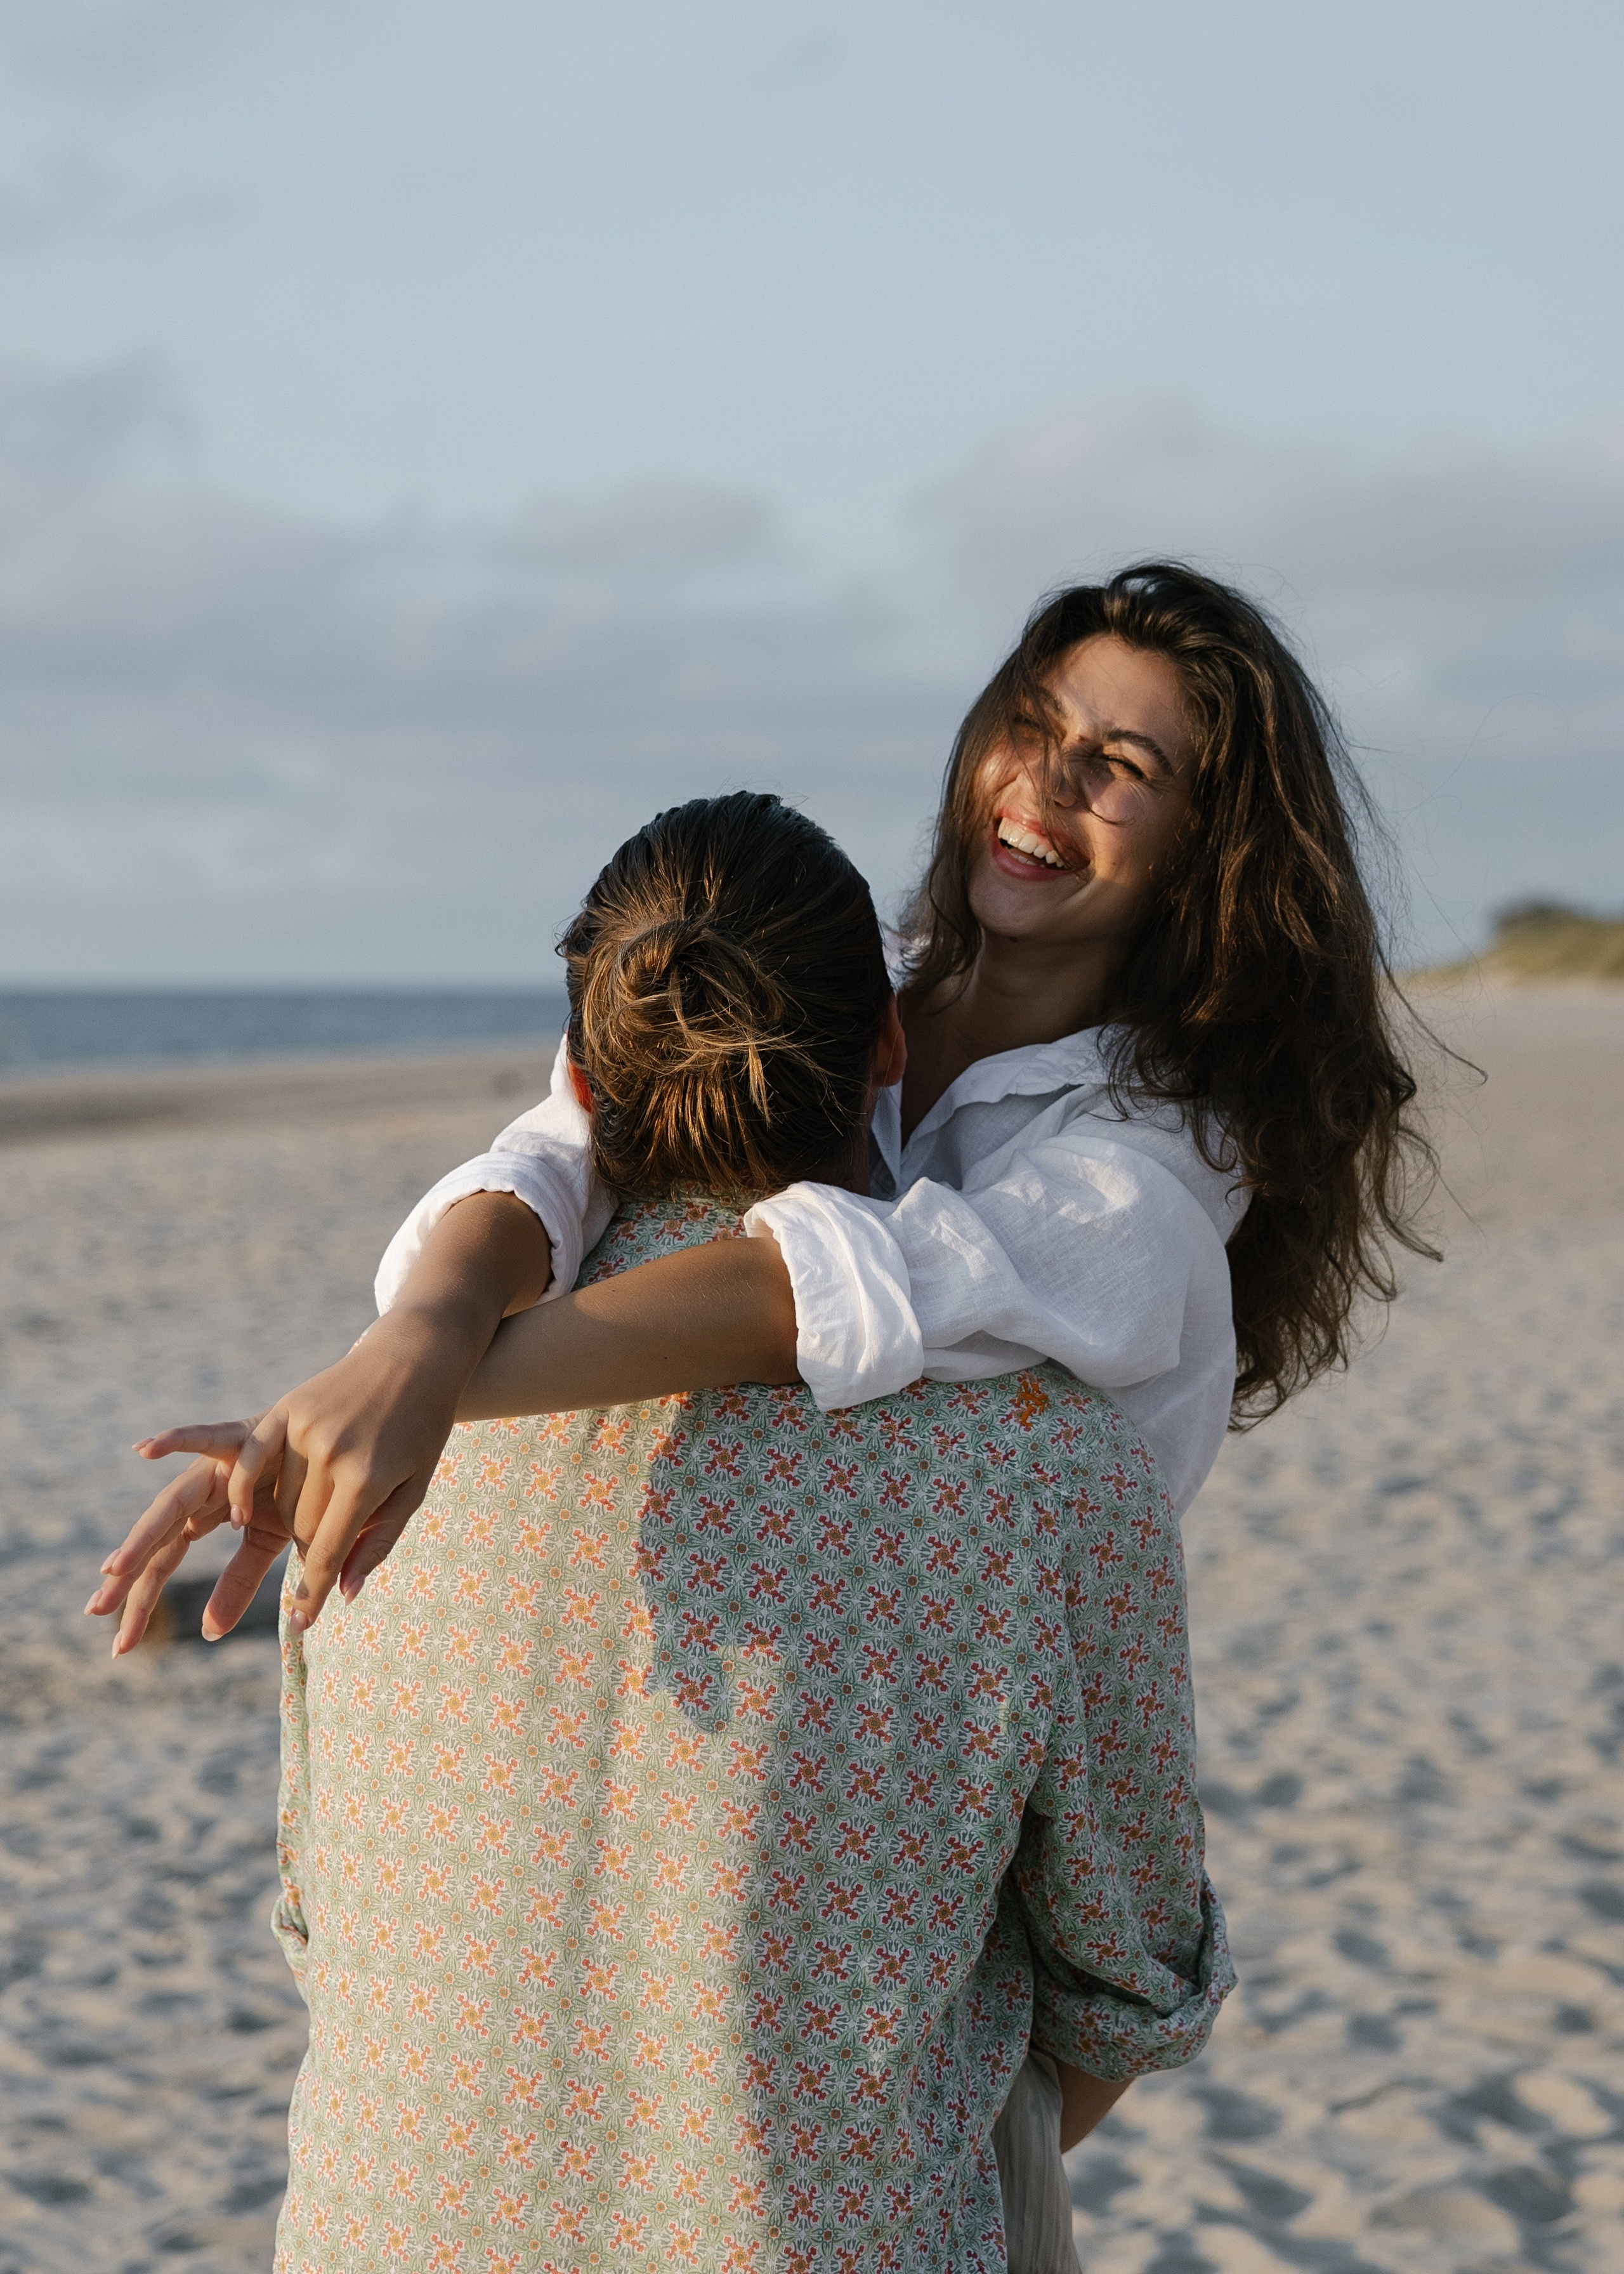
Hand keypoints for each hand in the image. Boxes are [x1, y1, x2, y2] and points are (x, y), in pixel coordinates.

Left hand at [87, 1419, 292, 1654]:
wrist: (338, 1446)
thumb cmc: (306, 1488)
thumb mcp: (268, 1545)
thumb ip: (237, 1584)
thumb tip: (208, 1635)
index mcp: (203, 1514)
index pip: (160, 1564)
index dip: (140, 1603)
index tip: (119, 1646)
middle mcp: (200, 1490)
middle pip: (156, 1540)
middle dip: (127, 1577)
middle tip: (95, 1611)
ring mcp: (216, 1464)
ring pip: (173, 1502)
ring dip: (144, 1534)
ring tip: (115, 1567)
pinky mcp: (242, 1436)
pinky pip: (210, 1438)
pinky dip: (178, 1441)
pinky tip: (144, 1448)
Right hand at [222, 1306, 476, 1634]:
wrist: (416, 1355)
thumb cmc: (422, 1428)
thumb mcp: (413, 1489)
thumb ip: (376, 1543)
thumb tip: (340, 1594)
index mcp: (368, 1478)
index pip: (328, 1551)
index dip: (312, 1593)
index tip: (302, 1623)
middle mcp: (332, 1453)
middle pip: (302, 1529)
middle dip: (311, 1553)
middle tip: (321, 1561)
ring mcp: (304, 1428)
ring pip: (280, 1501)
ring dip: (291, 1522)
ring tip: (312, 1525)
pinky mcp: (286, 1407)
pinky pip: (250, 1459)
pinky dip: (244, 1490)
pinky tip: (243, 1516)